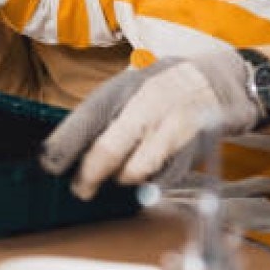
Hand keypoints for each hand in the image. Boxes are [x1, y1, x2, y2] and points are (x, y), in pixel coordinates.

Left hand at [38, 50, 259, 199]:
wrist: (221, 80)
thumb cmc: (167, 86)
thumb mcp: (133, 87)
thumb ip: (107, 113)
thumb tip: (71, 144)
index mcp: (124, 88)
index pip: (85, 119)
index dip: (63, 145)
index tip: (49, 166)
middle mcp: (146, 105)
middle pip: (108, 150)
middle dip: (89, 176)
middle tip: (80, 189)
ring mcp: (171, 127)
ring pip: (136, 168)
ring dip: (123, 179)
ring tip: (119, 178)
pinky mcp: (194, 148)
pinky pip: (167, 177)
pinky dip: (153, 185)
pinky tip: (147, 184)